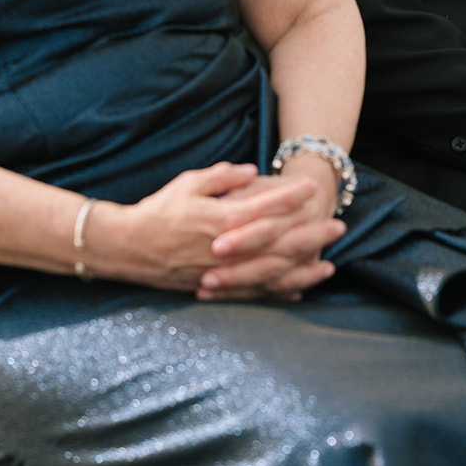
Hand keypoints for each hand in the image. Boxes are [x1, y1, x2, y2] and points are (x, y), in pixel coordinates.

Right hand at [92, 162, 337, 294]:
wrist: (127, 247)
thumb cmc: (157, 211)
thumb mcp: (187, 183)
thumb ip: (221, 177)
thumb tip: (251, 171)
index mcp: (219, 220)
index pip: (264, 207)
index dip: (290, 196)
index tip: (312, 186)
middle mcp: (226, 250)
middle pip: (278, 244)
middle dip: (311, 235)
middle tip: (338, 226)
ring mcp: (222, 274)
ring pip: (271, 274)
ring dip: (303, 270)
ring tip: (330, 266)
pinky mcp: (216, 289)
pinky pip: (253, 294)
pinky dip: (278, 293)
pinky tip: (299, 292)